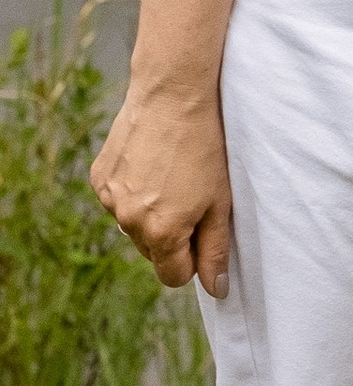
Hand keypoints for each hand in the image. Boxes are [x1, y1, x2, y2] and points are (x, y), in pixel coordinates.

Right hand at [91, 83, 233, 296]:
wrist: (173, 95)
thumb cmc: (205, 147)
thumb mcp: (220, 202)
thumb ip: (215, 250)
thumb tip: (216, 290)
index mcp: (160, 233)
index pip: (173, 276)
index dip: (192, 259)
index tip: (203, 232)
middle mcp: (127, 221)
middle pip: (152, 251)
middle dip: (171, 235)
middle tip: (191, 197)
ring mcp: (109, 198)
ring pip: (132, 226)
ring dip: (150, 213)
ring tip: (171, 176)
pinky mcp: (99, 177)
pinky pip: (117, 200)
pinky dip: (133, 191)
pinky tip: (151, 164)